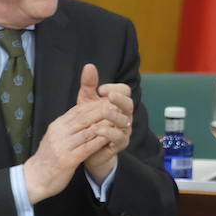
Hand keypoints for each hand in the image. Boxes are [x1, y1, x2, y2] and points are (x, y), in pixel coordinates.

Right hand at [23, 96, 127, 202]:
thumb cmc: (48, 158)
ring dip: (105, 124)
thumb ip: (68, 128)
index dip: (95, 104)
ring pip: (87, 131)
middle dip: (102, 110)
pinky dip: (99, 141)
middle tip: (118, 105)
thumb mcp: (56, 138)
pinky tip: (110, 138)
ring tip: (118, 119)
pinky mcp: (68, 159)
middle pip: (84, 117)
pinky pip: (87, 147)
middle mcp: (59, 133)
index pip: (78, 110)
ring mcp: (63, 146)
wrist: (35, 178)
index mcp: (57, 126)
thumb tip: (83, 116)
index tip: (109, 100)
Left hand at [75, 64, 133, 183]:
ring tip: (104, 111)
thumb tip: (89, 66)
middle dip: (120, 99)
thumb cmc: (91, 123)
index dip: (115, 88)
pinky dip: (109, 133)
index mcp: (118, 104)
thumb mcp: (87, 103)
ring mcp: (124, 130)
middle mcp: (124, 116)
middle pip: (129, 104)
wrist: (89, 149)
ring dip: (114, 115)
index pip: (124, 91)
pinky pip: (119, 137)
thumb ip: (89, 86)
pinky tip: (98, 129)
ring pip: (125, 121)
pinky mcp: (120, 144)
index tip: (100, 89)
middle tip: (110, 96)